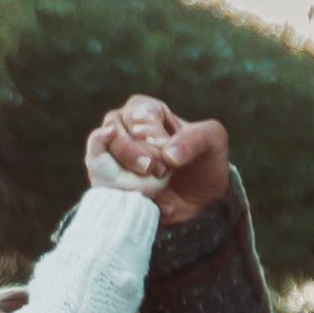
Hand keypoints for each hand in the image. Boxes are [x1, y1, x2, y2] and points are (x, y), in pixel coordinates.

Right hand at [85, 93, 229, 220]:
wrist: (199, 203)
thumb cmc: (204, 162)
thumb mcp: (213, 142)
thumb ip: (195, 139)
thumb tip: (168, 155)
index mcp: (144, 109)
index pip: (138, 116)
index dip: (151, 137)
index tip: (169, 159)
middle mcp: (120, 127)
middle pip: (113, 134)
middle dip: (136, 156)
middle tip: (158, 171)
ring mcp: (109, 156)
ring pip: (101, 159)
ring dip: (125, 175)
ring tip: (151, 187)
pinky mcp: (105, 183)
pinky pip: (100, 184)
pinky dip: (117, 190)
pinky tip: (137, 196)